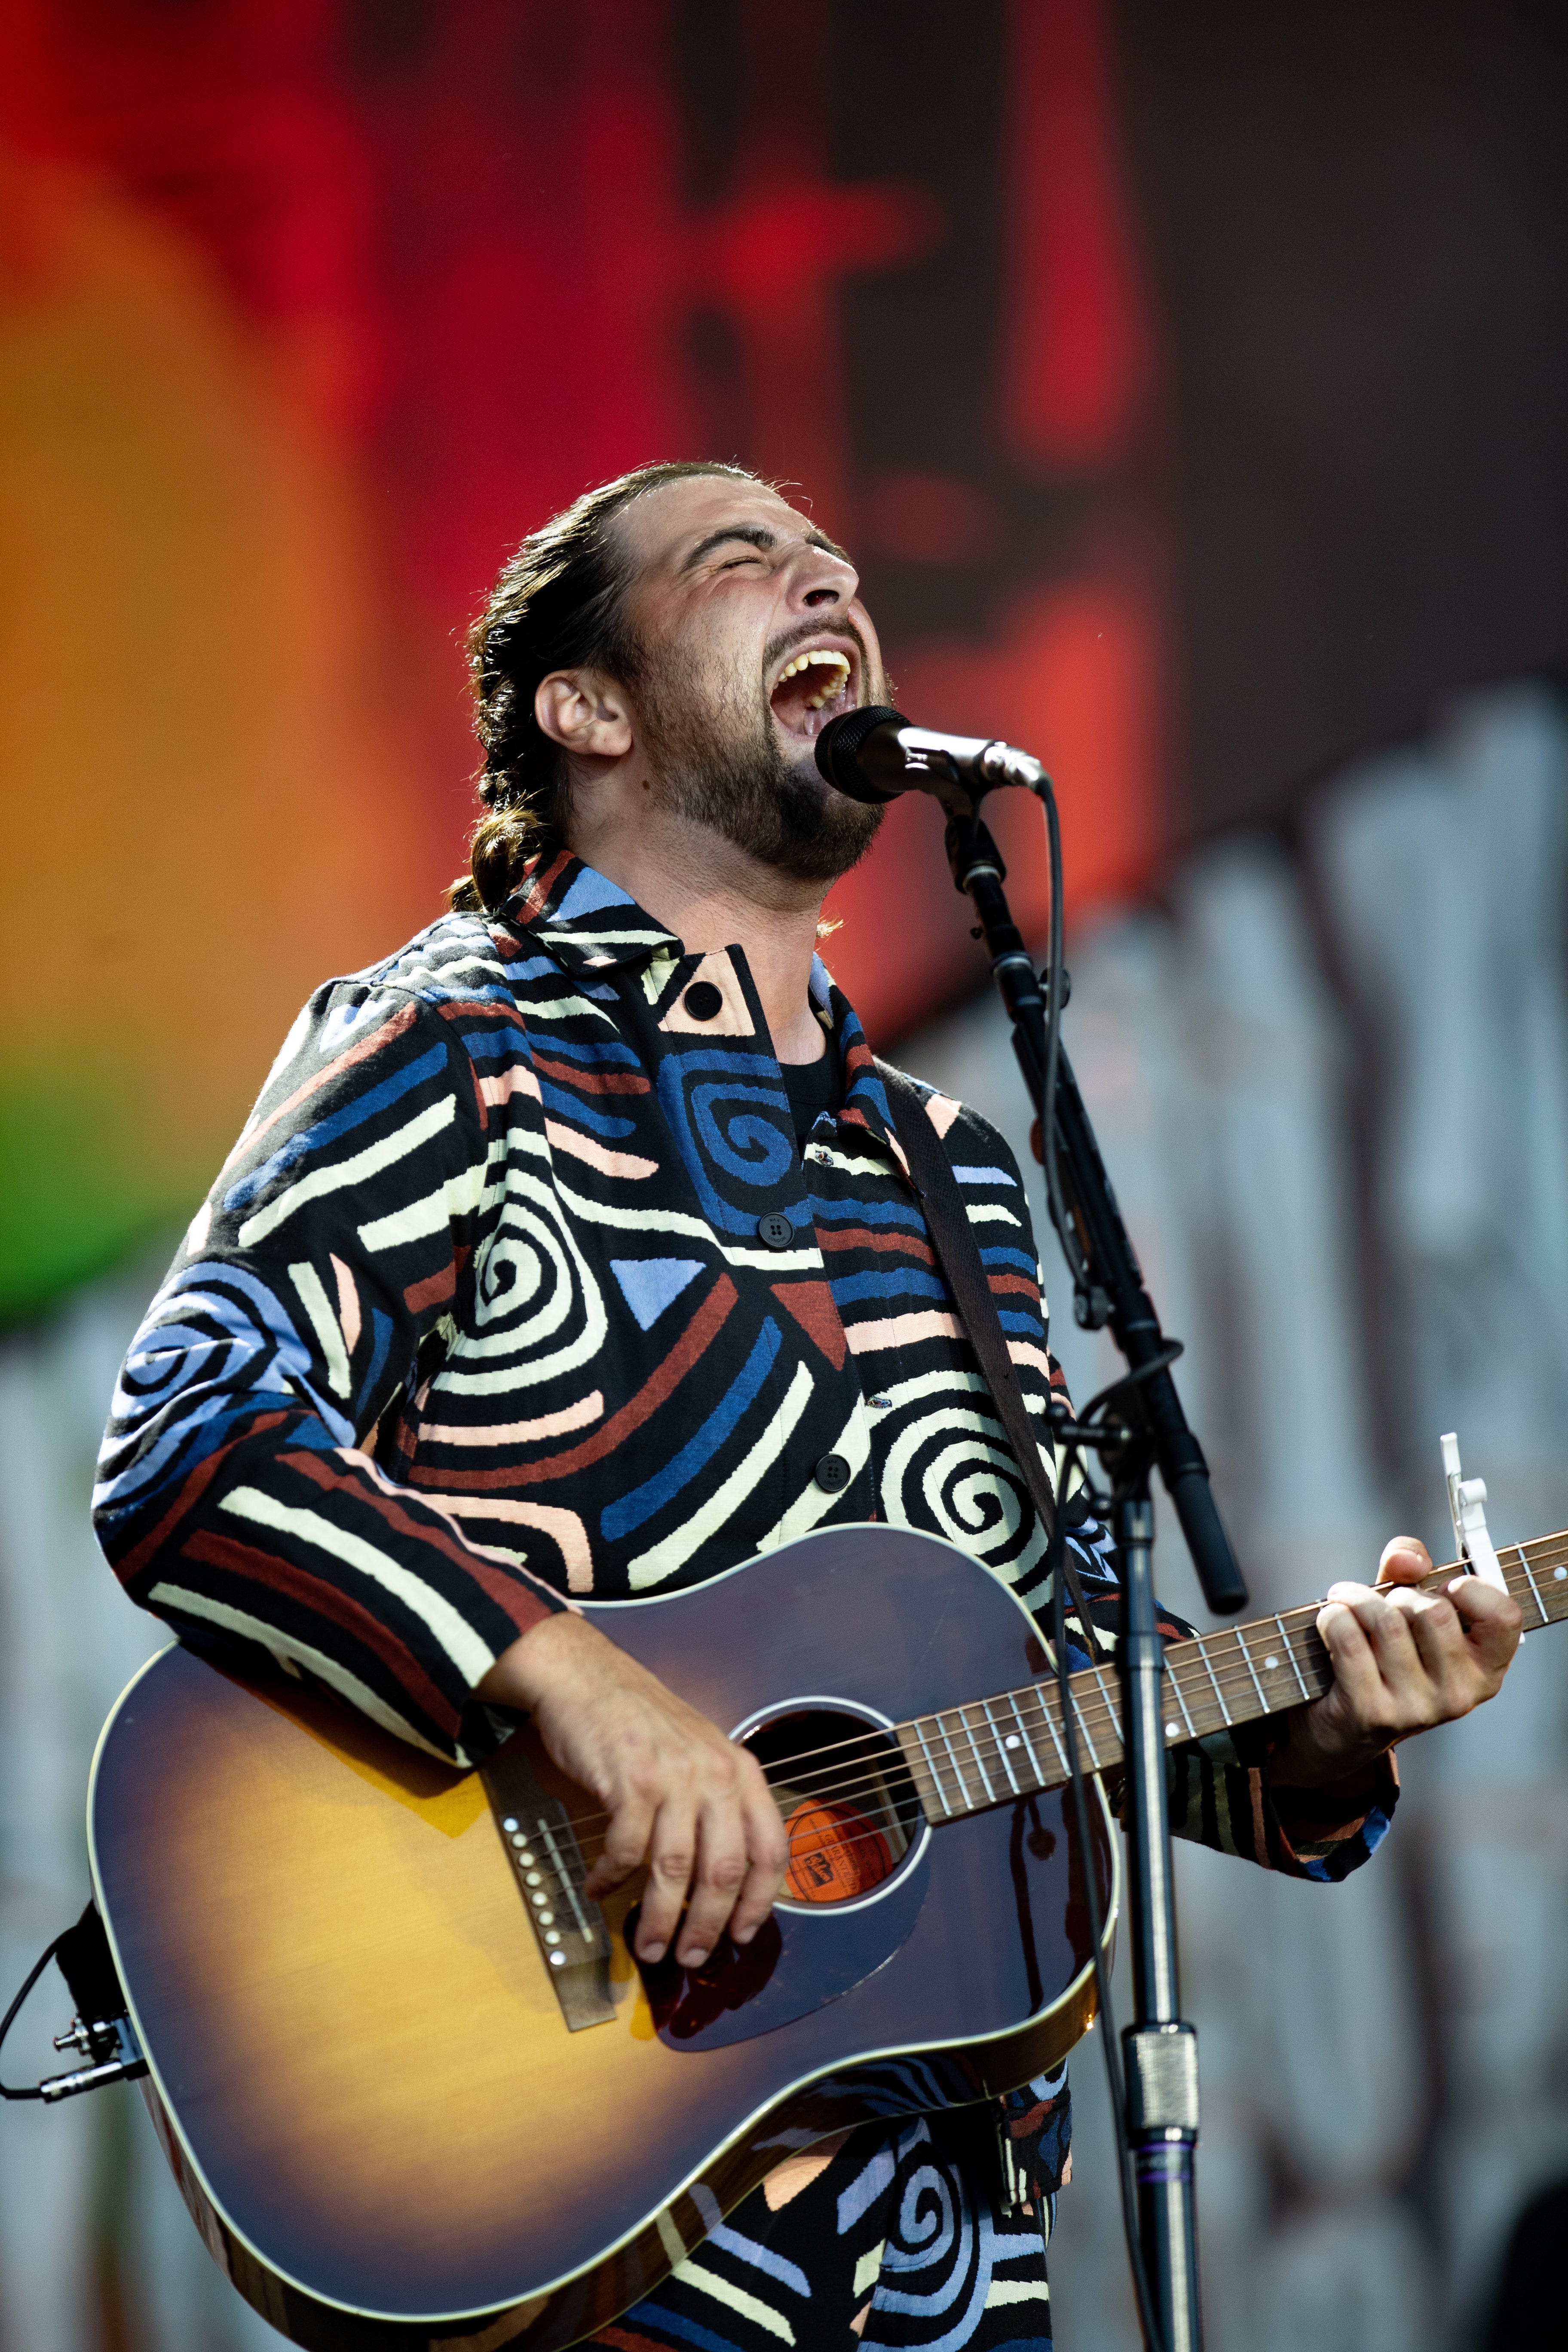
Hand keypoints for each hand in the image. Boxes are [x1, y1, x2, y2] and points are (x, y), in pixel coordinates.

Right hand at [479, 1614, 787, 1967]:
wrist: (588, 1676)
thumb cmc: (643, 1723)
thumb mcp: (699, 1755)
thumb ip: (716, 1807)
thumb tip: (720, 1883)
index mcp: (740, 1771)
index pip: (770, 1848)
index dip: (760, 1901)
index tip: (743, 1935)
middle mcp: (715, 1773)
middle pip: (724, 1870)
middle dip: (708, 1925)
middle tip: (689, 1957)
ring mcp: (673, 1776)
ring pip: (674, 1869)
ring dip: (660, 1917)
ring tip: (648, 1945)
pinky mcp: (630, 1780)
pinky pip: (625, 1849)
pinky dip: (611, 1878)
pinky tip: (599, 1888)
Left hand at [1269, 1536, 1521, 1788]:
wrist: (1343, 1725)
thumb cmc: (1384, 1653)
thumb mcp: (1408, 1605)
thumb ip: (1413, 1567)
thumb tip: (1407, 1560)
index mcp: (1485, 1669)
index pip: (1505, 1617)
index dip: (1472, 1589)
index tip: (1445, 1587)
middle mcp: (1459, 1695)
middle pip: (1434, 1611)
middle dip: (1398, 1593)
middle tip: (1381, 1600)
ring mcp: (1418, 1709)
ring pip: (1386, 1620)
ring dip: (1355, 1598)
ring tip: (1345, 1603)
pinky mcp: (1372, 1712)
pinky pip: (1349, 1639)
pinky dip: (1331, 1617)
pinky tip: (1329, 1621)